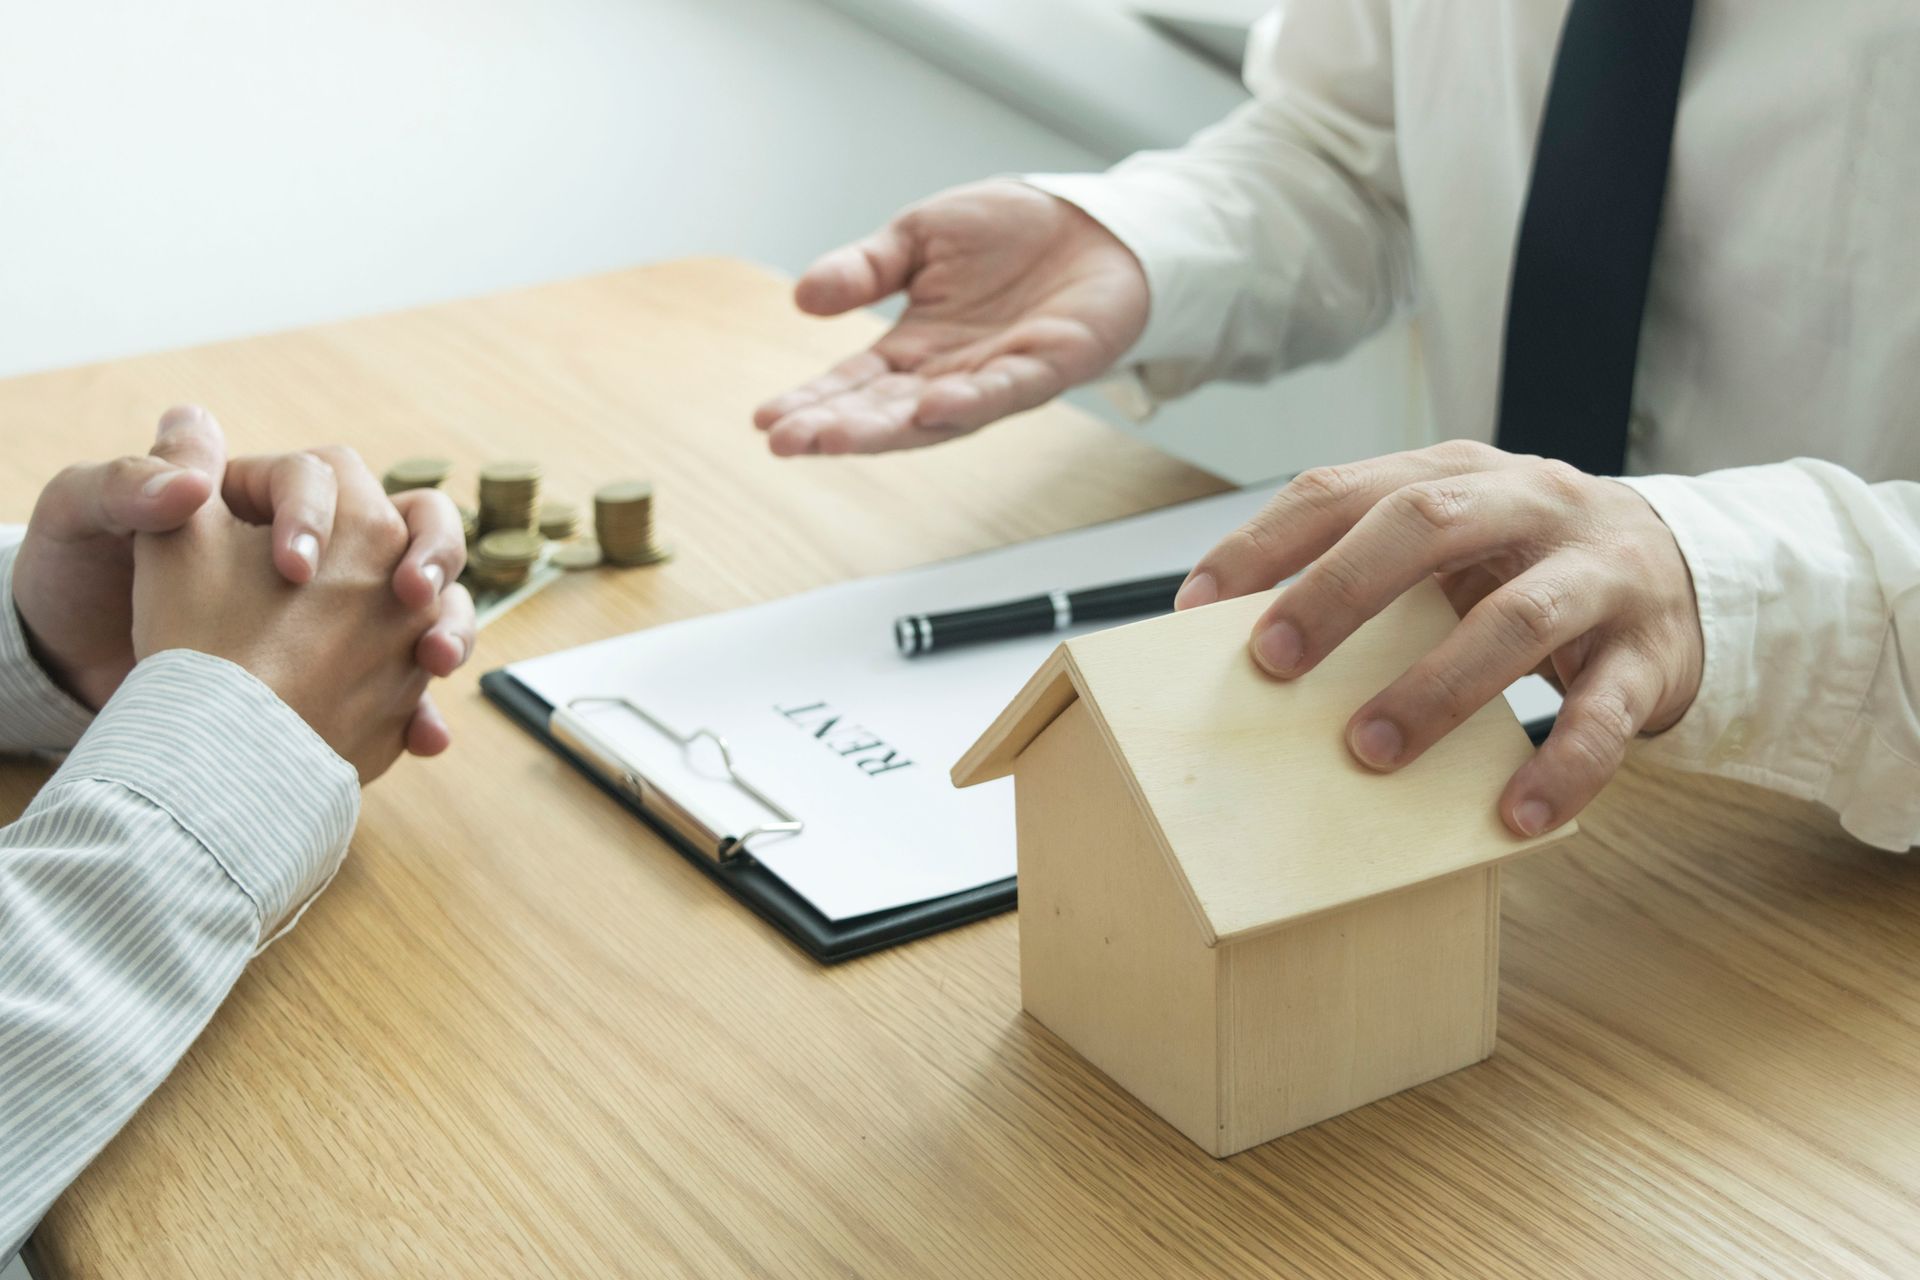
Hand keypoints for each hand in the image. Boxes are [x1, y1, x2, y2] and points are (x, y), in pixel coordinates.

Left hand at [12, 407, 472, 751]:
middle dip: (432, 556)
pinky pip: (413, 690)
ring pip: (436, 606)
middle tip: (409, 593)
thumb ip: (140, 472)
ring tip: (435, 660)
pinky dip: (424, 714)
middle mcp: (329, 549)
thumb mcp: (93, 517)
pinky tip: (425, 738)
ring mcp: (354, 614)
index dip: (318, 516)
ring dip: (452, 627)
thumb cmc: (90, 586)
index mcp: (268, 496)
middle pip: (416, 528)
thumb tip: (191, 424)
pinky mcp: (359, 678)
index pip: (326, 478)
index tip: (290, 569)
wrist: (89, 670)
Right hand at [753, 180, 1147, 454]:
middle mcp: (951, 374)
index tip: (765, 421)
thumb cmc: (1010, 234)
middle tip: (787, 442)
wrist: (1090, 220)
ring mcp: (998, 376)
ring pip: (938, 414)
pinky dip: (973, 400)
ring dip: (889, 429)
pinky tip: (934, 406)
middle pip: (885, 411)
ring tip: (841, 436)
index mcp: (915, 349)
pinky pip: (1007, 389)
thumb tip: (803, 296)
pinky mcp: (1050, 365)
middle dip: (836, 428)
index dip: (811, 403)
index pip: (853, 384)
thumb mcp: (919, 238)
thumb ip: (865, 270)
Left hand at [1178, 441, 1703, 836]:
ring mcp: (1596, 574)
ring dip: (1435, 689)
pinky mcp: (1648, 651)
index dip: (1265, 542)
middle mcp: (1528, 506)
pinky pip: (1604, 711)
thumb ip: (1366, 572)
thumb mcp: (1451, 543)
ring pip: (1514, 620)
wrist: (1689, 570)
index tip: (1196, 606)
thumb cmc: (1528, 563)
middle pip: (1425, 525)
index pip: (1343, 489)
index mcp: (1458, 475)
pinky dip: (1559, 765)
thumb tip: (1250, 646)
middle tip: (1273, 662)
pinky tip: (1514, 814)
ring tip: (1370, 751)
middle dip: (1339, 591)